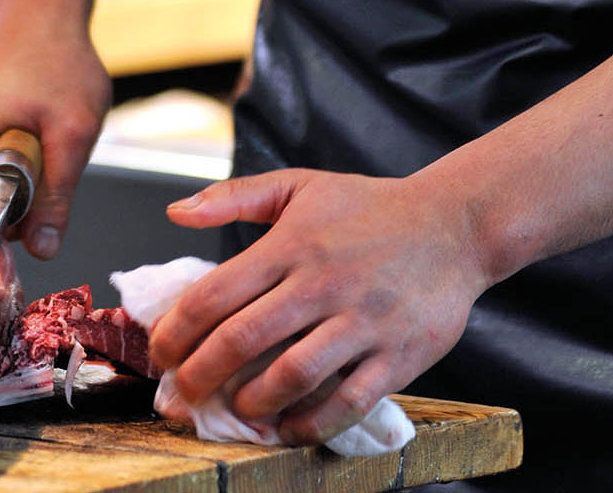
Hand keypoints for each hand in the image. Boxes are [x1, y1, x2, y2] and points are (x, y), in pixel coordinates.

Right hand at [0, 4, 110, 260]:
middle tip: (47, 159)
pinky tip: (26, 134)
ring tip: (38, 137)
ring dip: (15, 182)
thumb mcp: (74, 130)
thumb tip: (42, 251)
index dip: (12, 232)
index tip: (41, 223)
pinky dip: (7, 164)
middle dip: (15, 205)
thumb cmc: (57, 56)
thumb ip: (57, 195)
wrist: (39, 5)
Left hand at [148, 169, 488, 444]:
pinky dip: (311, 424)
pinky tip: (287, 428)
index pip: (217, 291)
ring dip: (250, 403)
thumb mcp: (299, 184)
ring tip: (232, 410)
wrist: (453, 225)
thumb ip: (235, 195)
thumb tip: (176, 212)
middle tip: (180, 395)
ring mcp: (361, 322)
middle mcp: (322, 283)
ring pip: (291, 375)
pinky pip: (347, 402)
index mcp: (292, 243)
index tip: (159, 351)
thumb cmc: (368, 206)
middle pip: (243, 339)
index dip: (178, 328)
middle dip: (200, 375)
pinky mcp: (397, 356)